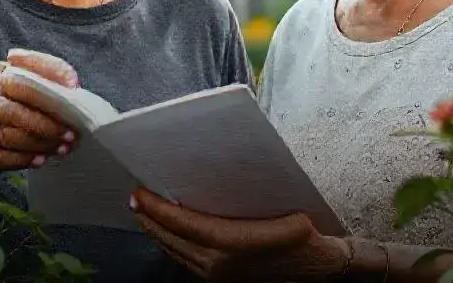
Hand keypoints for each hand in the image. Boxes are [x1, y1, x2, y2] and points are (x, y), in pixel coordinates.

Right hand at [0, 49, 79, 174]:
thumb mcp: (4, 88)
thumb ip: (34, 83)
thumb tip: (73, 88)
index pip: (28, 67)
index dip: (55, 74)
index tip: (75, 87)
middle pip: (24, 104)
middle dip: (52, 120)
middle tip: (72, 132)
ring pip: (17, 134)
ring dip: (44, 143)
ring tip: (62, 148)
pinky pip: (4, 156)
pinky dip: (24, 159)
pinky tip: (40, 160)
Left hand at [131, 187, 348, 281]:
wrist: (318, 270)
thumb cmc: (304, 238)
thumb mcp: (284, 215)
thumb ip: (251, 201)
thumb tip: (222, 179)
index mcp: (231, 244)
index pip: (183, 224)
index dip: (158, 209)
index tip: (140, 193)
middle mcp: (217, 264)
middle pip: (171, 240)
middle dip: (149, 219)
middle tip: (135, 198)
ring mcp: (216, 276)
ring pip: (174, 253)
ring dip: (156, 233)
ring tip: (144, 214)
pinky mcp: (219, 280)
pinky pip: (184, 263)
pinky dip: (170, 246)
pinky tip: (166, 235)